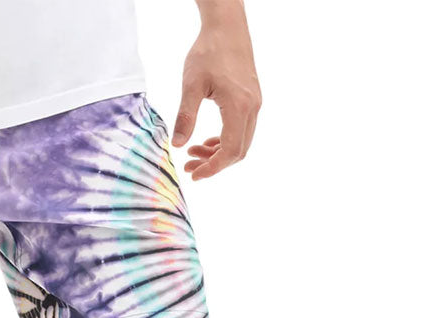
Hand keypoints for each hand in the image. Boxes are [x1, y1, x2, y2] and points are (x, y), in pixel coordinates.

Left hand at [172, 12, 261, 180]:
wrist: (227, 28)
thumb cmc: (209, 52)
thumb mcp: (191, 85)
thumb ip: (185, 116)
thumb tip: (176, 145)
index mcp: (239, 106)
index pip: (231, 150)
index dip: (213, 168)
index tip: (194, 175)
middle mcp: (252, 108)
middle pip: (238, 151)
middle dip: (214, 164)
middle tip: (189, 166)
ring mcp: (254, 104)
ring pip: (240, 142)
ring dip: (218, 153)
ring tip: (192, 152)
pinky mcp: (251, 100)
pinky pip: (241, 130)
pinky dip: (224, 141)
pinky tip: (206, 141)